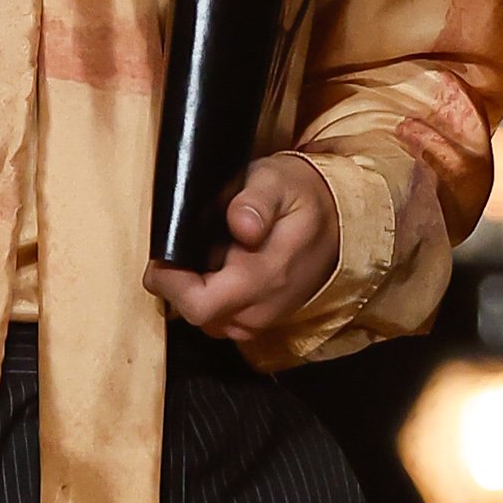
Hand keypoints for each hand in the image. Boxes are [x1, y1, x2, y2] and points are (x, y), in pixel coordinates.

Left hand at [146, 150, 340, 345]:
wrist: (339, 221)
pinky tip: (221, 268)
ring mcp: (261, 321)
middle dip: (180, 284)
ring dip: (196, 291)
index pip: (198, 304)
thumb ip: (256, 201)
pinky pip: (221, 319)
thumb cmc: (301, 196)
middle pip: (196, 314)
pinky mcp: (260, 322)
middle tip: (185, 246)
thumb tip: (242, 225)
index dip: (170, 283)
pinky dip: (212, 297)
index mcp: (262, 278)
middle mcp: (261, 309)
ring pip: (206, 319)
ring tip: (208, 253)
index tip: (162, 255)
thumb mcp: (277, 180)